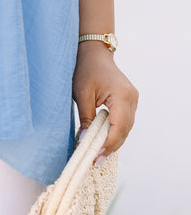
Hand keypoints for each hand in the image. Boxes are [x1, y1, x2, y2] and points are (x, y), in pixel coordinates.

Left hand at [72, 42, 137, 163]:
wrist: (94, 52)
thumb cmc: (85, 69)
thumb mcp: (81, 93)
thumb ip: (85, 117)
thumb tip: (84, 140)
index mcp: (121, 95)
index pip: (118, 127)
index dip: (108, 144)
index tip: (96, 156)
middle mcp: (131, 98)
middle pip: (124, 130)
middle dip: (111, 146)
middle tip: (96, 161)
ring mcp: (133, 98)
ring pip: (126, 127)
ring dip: (114, 140)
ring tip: (100, 155)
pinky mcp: (130, 99)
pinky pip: (125, 120)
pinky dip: (116, 131)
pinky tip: (105, 141)